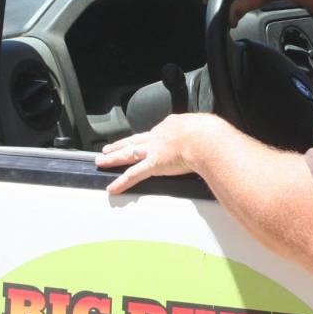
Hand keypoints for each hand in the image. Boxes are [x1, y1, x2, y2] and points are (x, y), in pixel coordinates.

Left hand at [95, 113, 222, 194]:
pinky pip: (134, 175)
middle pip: (136, 140)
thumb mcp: (205, 128)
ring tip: (101, 160)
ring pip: (129, 154)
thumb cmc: (210, 133)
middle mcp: (159, 135)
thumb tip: (211, 138)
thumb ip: (202, 133)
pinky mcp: (153, 165)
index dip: (151, 136)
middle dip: (121, 144)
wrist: (205, 138)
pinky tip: (112, 188)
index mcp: (173, 125)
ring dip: (114, 158)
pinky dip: (122, 182)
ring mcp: (154, 150)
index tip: (147, 138)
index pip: (158, 131)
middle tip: (108, 147)